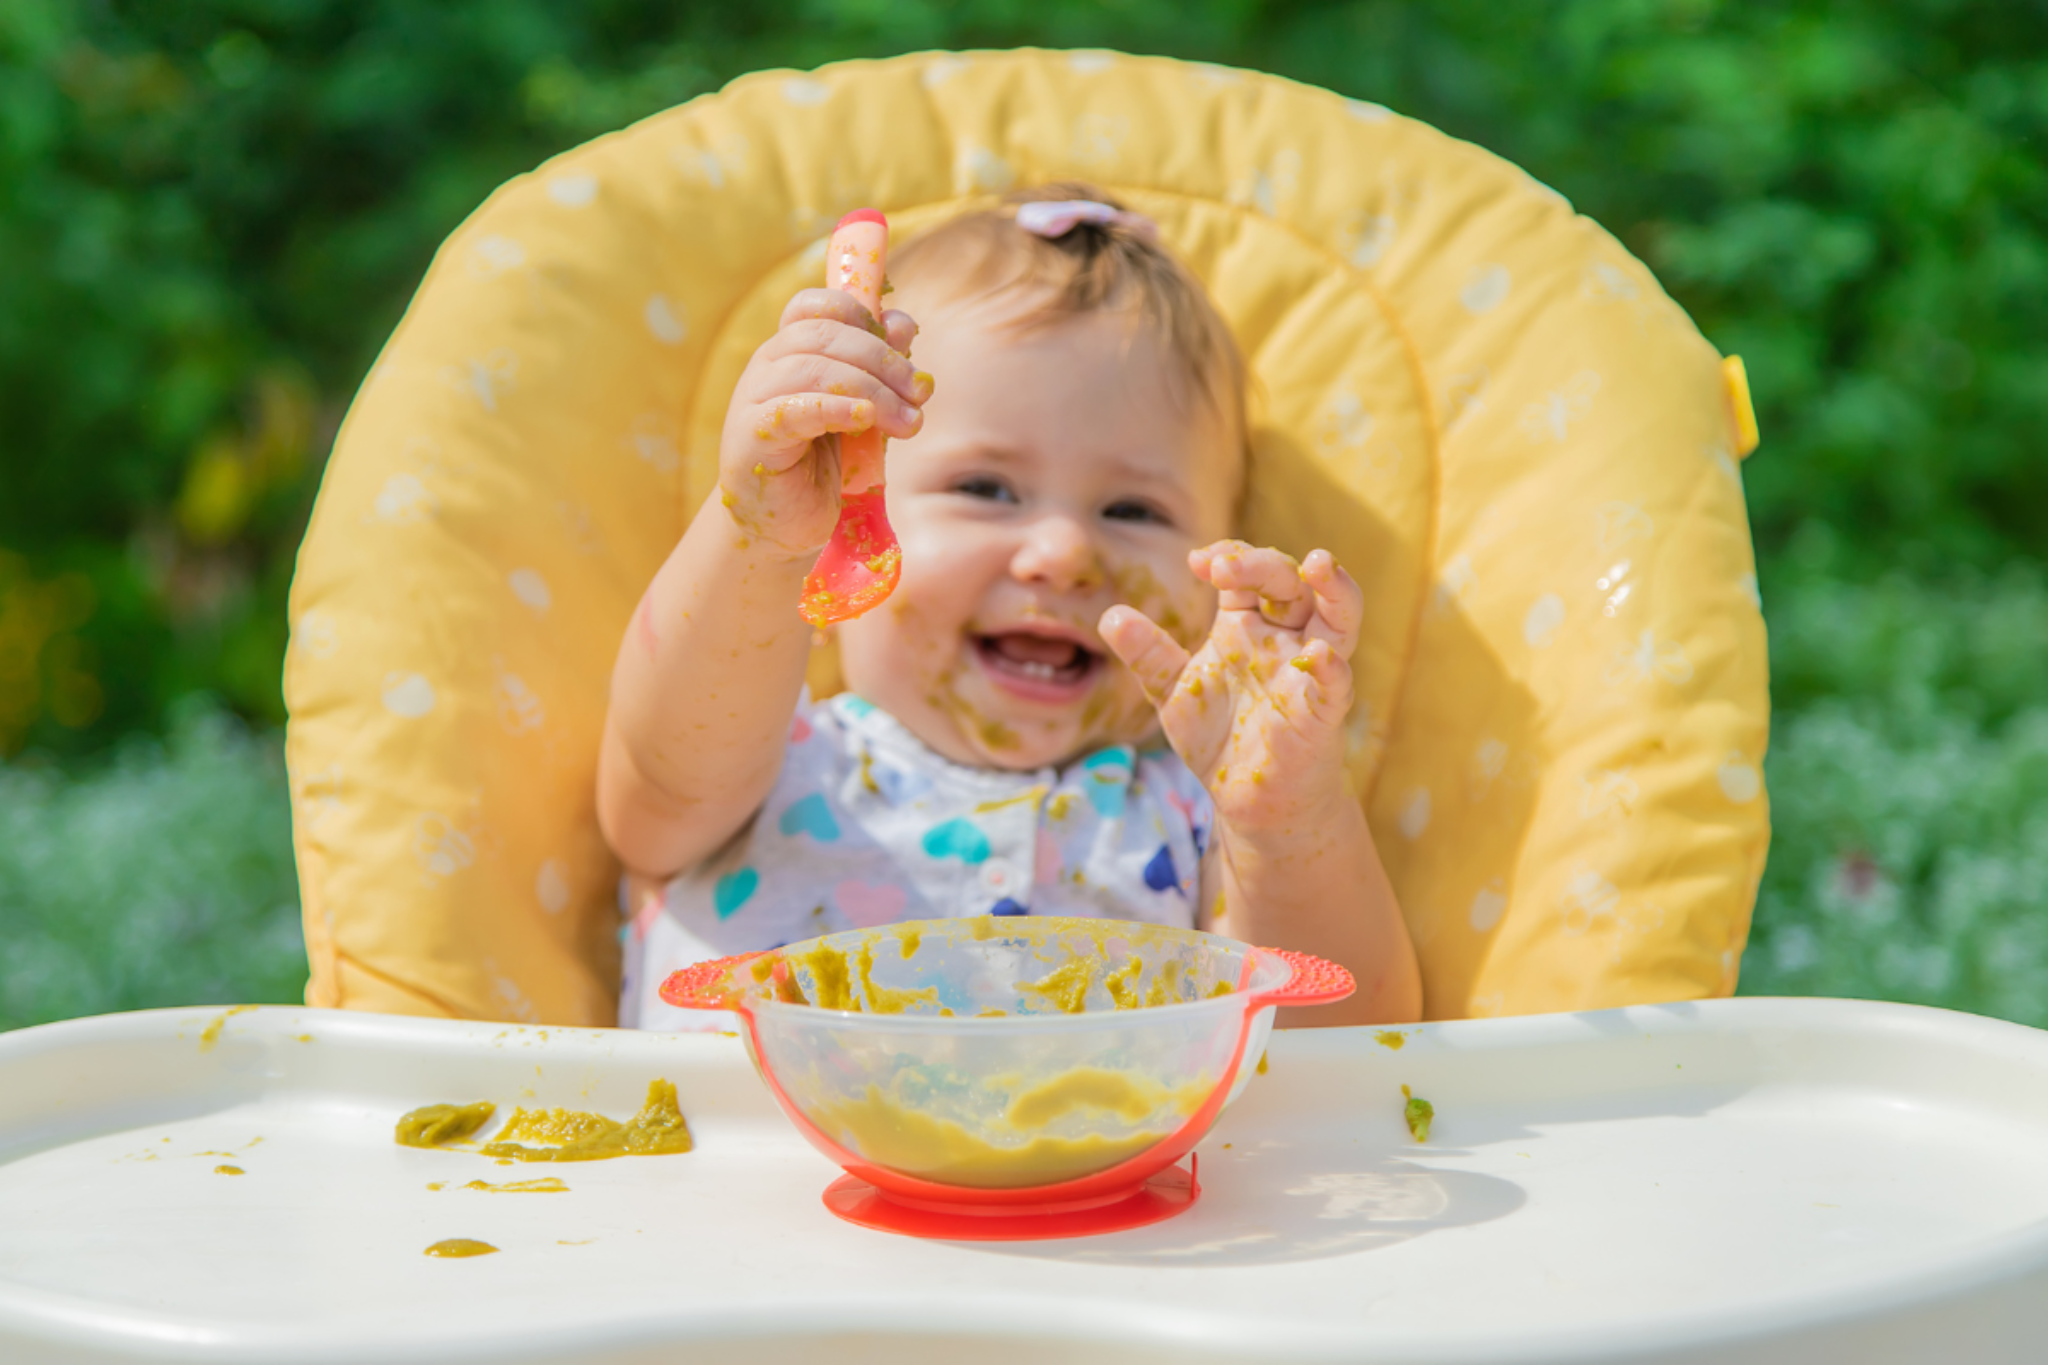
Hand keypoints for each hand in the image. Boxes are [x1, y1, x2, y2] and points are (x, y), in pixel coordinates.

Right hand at [716, 288, 929, 558]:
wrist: (787, 525)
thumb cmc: (824, 465)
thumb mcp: (862, 410)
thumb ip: (879, 369)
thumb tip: (903, 324)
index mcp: (790, 351)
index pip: (814, 305)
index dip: (858, 312)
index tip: (901, 341)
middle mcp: (767, 367)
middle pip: (823, 336)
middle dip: (883, 360)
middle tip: (921, 393)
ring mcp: (753, 400)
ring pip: (813, 369)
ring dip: (873, 391)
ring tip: (909, 423)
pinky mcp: (752, 438)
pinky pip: (794, 410)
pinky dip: (836, 408)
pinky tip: (867, 419)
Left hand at [1100, 542, 1362, 831]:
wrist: (1251, 802)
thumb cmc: (1218, 737)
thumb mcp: (1172, 691)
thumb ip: (1148, 654)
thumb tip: (1109, 616)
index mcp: (1246, 625)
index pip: (1246, 573)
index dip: (1228, 557)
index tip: (1196, 561)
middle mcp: (1282, 638)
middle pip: (1288, 582)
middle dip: (1261, 565)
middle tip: (1223, 568)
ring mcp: (1306, 672)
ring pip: (1338, 618)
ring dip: (1336, 589)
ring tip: (1322, 563)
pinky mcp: (1322, 712)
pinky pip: (1336, 684)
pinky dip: (1330, 668)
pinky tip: (1317, 654)